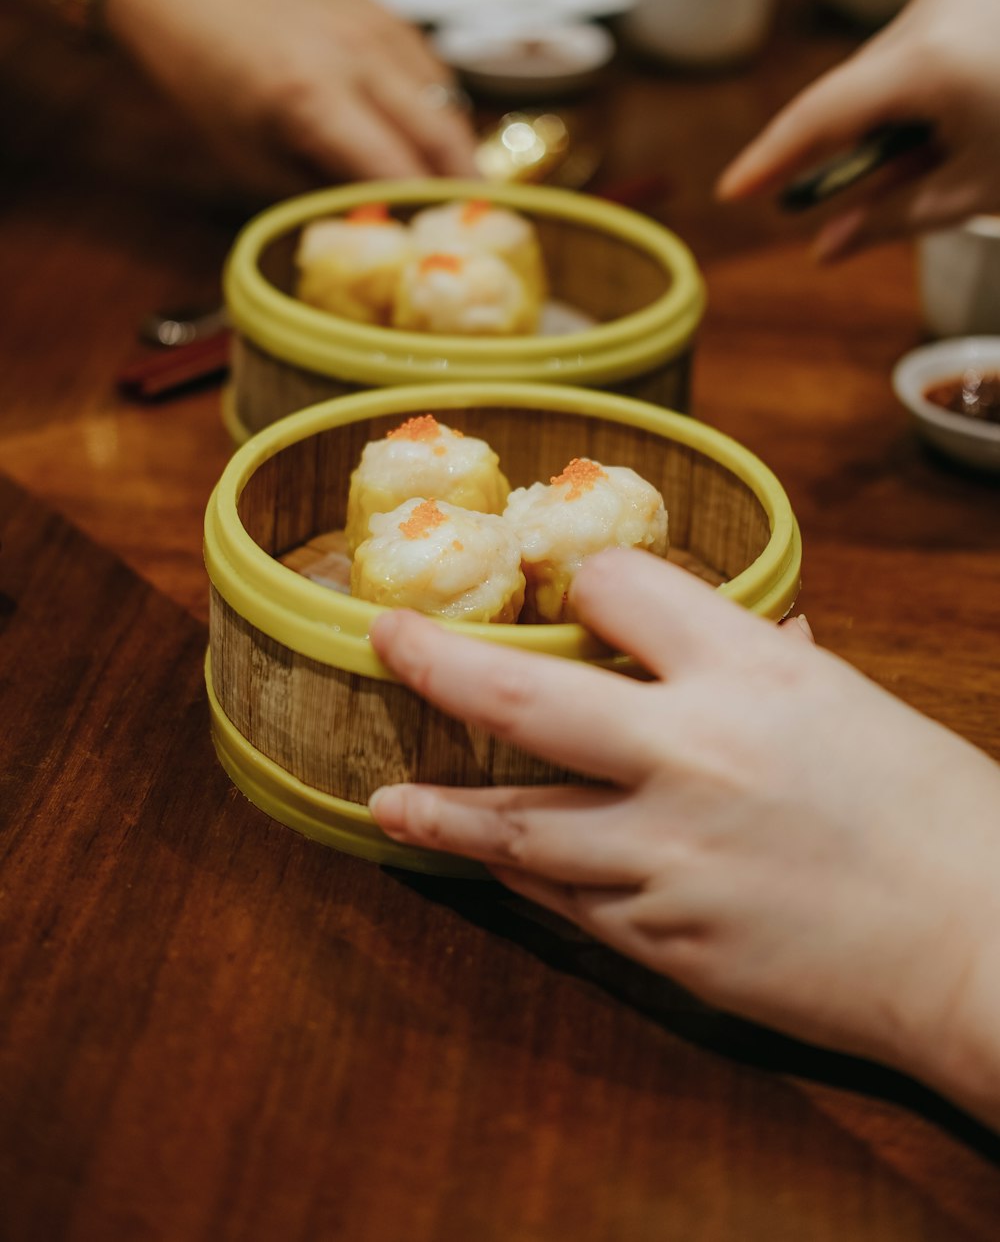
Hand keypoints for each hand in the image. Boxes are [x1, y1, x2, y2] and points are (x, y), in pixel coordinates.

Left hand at [104, 0, 478, 198]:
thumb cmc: (206, 79)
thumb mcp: (246, 157)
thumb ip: (312, 195)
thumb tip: (369, 232)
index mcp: (312, 99)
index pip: (397, 172)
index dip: (424, 217)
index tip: (443, 252)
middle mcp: (359, 58)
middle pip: (443, 137)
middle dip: (464, 188)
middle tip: (476, 230)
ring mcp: (379, 27)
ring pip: (449, 103)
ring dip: (458, 151)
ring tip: (458, 191)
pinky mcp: (385, 12)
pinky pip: (434, 72)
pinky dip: (440, 110)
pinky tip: (430, 137)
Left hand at [369, 549, 999, 1127]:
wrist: (980, 943)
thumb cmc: (934, 810)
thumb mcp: (842, 702)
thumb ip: (763, 664)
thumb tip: (738, 632)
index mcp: (746, 669)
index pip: (617, 588)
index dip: (587, 583)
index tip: (571, 594)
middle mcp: (688, 752)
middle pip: (521, 699)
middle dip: (436, 664)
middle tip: (385, 642)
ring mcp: (665, 853)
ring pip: (519, 825)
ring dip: (444, 813)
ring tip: (387, 803)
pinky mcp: (665, 939)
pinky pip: (569, 902)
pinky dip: (526, 877)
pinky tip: (491, 867)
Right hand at [717, 0, 999, 258]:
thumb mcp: (974, 192)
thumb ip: (889, 219)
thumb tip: (826, 249)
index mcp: (926, 61)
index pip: (820, 115)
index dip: (771, 159)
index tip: (733, 193)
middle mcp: (932, 10)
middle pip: (852, 90)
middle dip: (838, 150)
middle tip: (831, 208)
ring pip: (884, 69)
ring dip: (883, 125)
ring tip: (918, 170)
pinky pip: (920, 48)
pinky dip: (916, 98)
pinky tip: (943, 131)